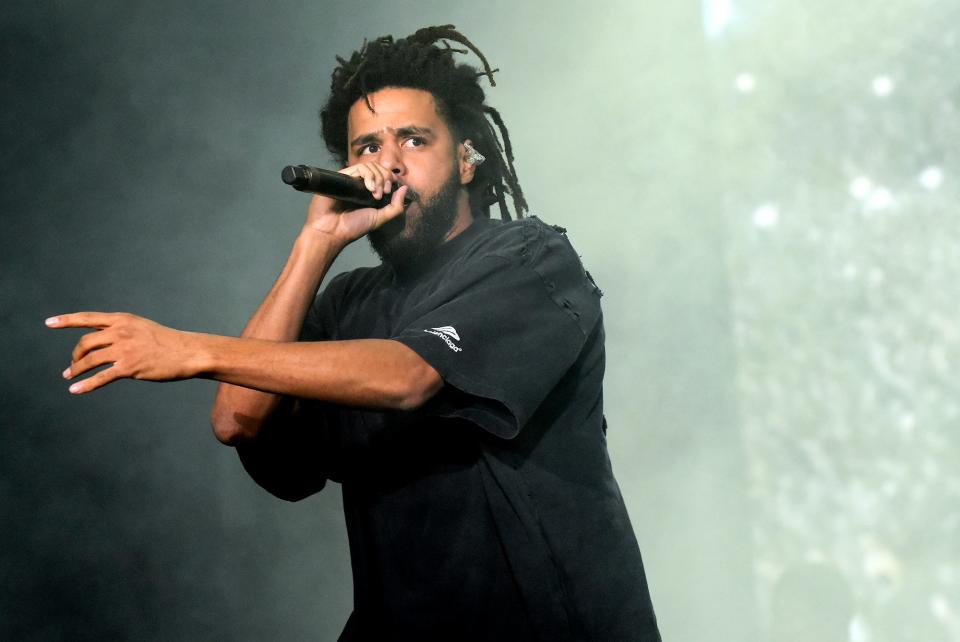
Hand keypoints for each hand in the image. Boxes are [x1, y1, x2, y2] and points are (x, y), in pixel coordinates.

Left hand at [46, 312, 204, 393]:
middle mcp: (121, 331)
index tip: (49, 323)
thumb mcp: (142, 328)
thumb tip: (101, 341)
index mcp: (123, 319)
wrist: (188, 352)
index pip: (88, 318)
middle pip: (85, 343)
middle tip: (72, 366)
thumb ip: (121, 330)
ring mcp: (124, 349)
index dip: (66, 320)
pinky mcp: (129, 367)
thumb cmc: (167, 342)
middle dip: (75, 356)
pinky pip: (101, 377)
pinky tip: (75, 390)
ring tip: (69, 377)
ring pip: (90, 360)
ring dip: (76, 370)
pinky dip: (85, 385)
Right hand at [303, 162, 408, 243]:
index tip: (390, 190)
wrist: (331, 231)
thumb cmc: (352, 227)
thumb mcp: (380, 218)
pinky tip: (369, 188)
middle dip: (385, 178)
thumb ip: (395, 207)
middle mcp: (359, 183)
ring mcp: (350, 179)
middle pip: (378, 168)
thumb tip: (404, 189)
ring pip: (370, 166)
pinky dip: (368, 175)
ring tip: (375, 194)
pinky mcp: (341, 176)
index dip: (390, 178)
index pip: (383, 174)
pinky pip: (359, 168)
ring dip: (378, 178)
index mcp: (368, 191)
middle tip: (383, 193)